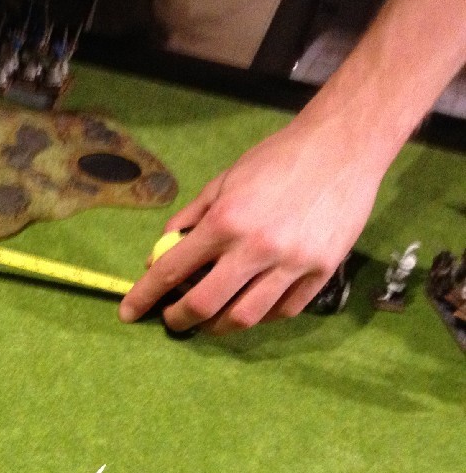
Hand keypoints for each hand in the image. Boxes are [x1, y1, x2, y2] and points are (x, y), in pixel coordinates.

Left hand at [120, 115, 383, 333]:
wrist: (344, 146)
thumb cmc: (277, 159)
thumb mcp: (224, 181)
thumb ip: (190, 219)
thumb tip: (159, 255)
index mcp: (226, 221)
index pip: (171, 270)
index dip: (144, 297)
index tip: (128, 313)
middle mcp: (257, 247)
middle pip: (205, 305)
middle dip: (179, 319)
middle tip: (172, 320)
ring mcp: (293, 263)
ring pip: (245, 317)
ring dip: (217, 326)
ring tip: (208, 320)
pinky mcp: (322, 271)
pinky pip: (284, 311)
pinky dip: (259, 316)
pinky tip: (247, 308)